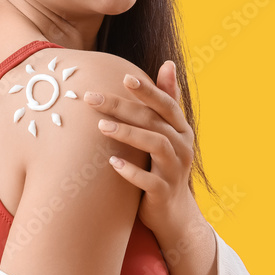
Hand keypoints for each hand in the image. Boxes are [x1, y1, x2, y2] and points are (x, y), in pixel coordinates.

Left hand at [83, 60, 194, 235]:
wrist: (173, 211)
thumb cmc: (164, 164)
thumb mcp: (168, 132)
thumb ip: (167, 99)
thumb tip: (168, 63)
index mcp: (182, 129)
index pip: (166, 104)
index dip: (147, 90)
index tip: (125, 77)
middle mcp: (183, 146)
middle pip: (153, 121)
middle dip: (122, 107)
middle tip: (91, 98)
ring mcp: (175, 170)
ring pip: (155, 145)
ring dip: (127, 134)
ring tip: (100, 127)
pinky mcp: (164, 192)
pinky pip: (149, 181)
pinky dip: (130, 171)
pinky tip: (111, 163)